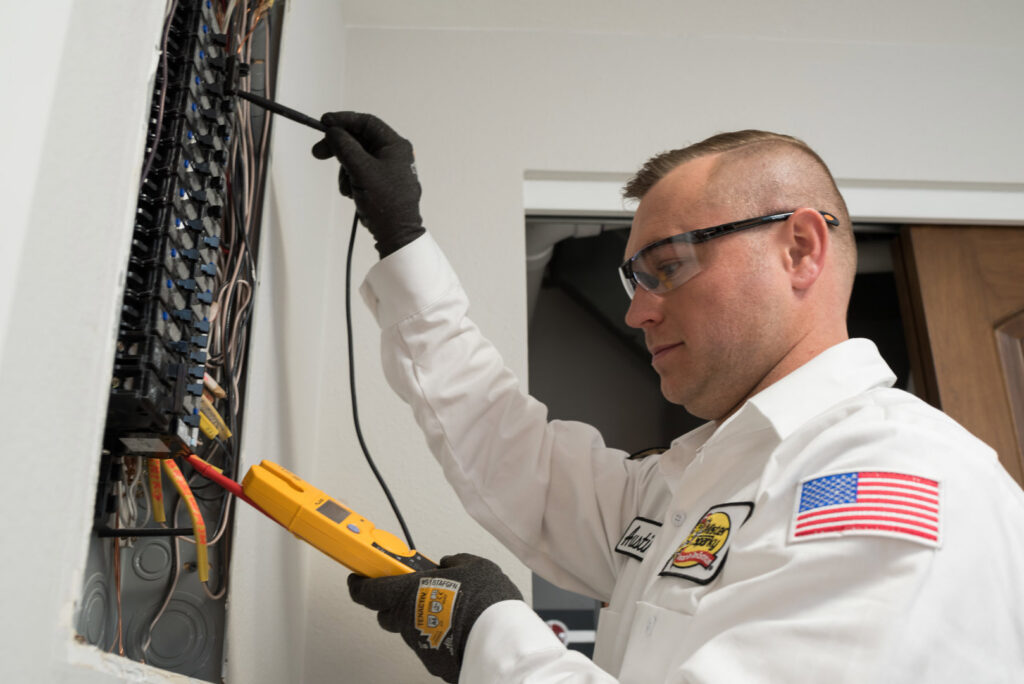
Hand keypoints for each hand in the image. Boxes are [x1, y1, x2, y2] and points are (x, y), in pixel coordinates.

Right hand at [311, 111, 424, 257]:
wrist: (396, 234)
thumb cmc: (385, 202)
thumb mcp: (361, 169)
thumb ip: (345, 147)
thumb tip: (333, 131)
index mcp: (395, 145)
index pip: (366, 123)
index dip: (343, 120)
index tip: (323, 123)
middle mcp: (393, 154)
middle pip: (359, 140)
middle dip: (339, 148)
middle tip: (318, 153)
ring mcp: (387, 169)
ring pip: (356, 157)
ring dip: (345, 169)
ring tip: (348, 187)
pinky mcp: (380, 184)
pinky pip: (359, 173)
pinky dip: (351, 180)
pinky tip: (352, 194)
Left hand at [348, 553, 522, 682]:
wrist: (498, 641)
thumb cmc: (483, 601)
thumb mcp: (473, 566)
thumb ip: (454, 563)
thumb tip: (449, 563)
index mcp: (406, 593)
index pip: (366, 591)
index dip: (359, 584)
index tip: (358, 578)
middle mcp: (406, 621)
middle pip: (386, 614)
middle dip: (395, 603)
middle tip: (413, 592)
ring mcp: (419, 644)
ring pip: (411, 630)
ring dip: (422, 619)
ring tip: (448, 610)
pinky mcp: (433, 661)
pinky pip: (429, 644)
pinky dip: (438, 636)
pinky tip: (458, 629)